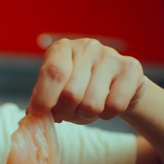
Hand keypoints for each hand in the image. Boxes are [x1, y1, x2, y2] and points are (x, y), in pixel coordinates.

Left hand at [28, 38, 146, 123]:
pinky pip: (114, 106)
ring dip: (86, 117)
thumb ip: (42, 99)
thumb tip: (31, 116)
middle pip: (71, 94)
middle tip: (68, 114)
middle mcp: (87, 47)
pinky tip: (106, 106)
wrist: (116, 83)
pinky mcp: (131, 69)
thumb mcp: (56, 89)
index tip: (40, 114)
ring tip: (86, 110)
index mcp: (62, 48)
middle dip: (66, 113)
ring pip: (92, 105)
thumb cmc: (79, 87)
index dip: (44, 97)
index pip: (53, 72)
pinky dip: (107, 115)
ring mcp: (111, 56)